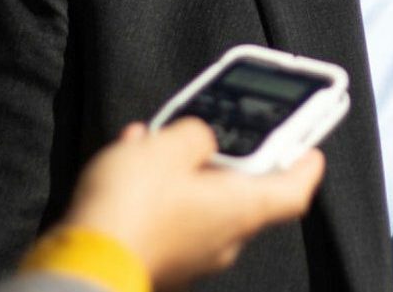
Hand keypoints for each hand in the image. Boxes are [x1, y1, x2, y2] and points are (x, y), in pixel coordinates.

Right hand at [56, 118, 324, 287]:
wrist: (82, 266)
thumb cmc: (133, 207)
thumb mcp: (170, 145)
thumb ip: (196, 134)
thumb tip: (199, 139)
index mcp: (242, 209)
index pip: (294, 190)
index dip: (305, 164)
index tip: (310, 146)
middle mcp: (225, 239)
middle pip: (244, 192)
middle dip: (228, 157)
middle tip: (219, 128)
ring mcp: (193, 256)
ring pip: (200, 201)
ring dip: (185, 169)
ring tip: (158, 137)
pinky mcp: (161, 261)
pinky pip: (170, 217)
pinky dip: (159, 190)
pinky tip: (132, 160)